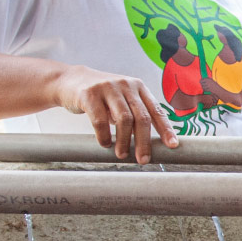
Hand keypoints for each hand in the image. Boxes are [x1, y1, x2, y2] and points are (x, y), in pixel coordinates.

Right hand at [52, 65, 177, 162]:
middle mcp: (126, 85)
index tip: (172, 145)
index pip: (156, 110)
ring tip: (122, 155)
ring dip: (124, 141)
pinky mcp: (89, 94)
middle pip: (142, 117)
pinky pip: (100, 120)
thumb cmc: (101, 97)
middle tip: (143, 160)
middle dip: (144, 142)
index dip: (165, 129)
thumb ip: (135, 114)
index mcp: (138, 87)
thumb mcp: (121, 100)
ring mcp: (108, 87)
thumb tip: (150, 145)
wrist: (69, 81)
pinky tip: (104, 144)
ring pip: (124, 119)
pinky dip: (104, 136)